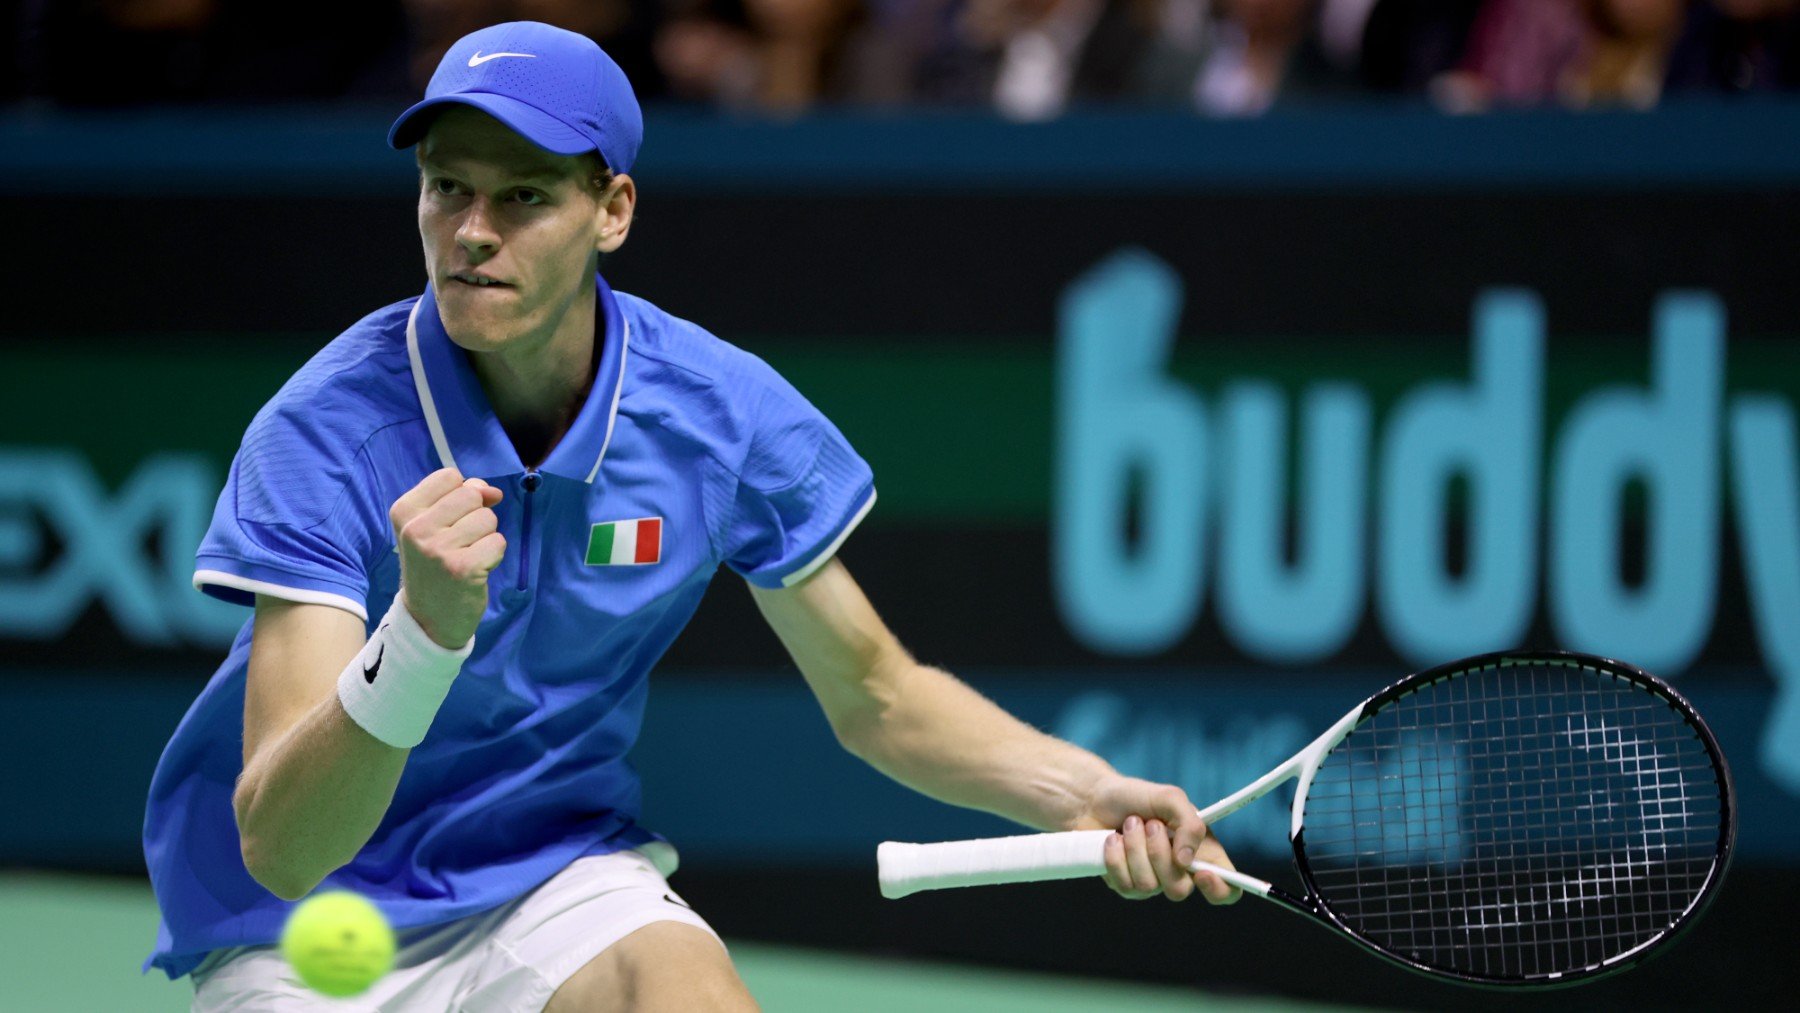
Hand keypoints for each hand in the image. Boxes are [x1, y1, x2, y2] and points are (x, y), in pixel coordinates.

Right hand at [390, 467, 505, 648]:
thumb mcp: (433, 527)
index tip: (454, 519)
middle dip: (477, 516)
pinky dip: (494, 555)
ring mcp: (438, 549)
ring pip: (488, 518)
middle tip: (461, 543)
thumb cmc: (434, 565)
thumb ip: (459, 498)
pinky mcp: (463, 568)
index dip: (463, 493)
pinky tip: (476, 570)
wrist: (428, 619)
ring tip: (467, 556)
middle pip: (472, 494)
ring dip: (486, 537)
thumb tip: (492, 491)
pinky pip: (498, 541)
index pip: (450, 476)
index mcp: (404, 512)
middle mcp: (416, 529)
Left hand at [1082, 775, 1241, 903]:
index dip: (1221, 889)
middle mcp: (1179, 872)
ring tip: (1129, 825)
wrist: (1096, 799)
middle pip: (1179, 889)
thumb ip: (1190, 825)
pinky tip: (1113, 839)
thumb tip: (1186, 860)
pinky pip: (1125, 885)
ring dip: (1135, 848)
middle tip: (1151, 824)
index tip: (1201, 873)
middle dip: (1159, 854)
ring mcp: (1152, 882)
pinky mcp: (1126, 885)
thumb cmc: (1138, 797)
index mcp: (1201, 852)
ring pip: (1149, 885)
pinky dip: (1116, 856)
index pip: (1227, 888)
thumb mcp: (1171, 799)